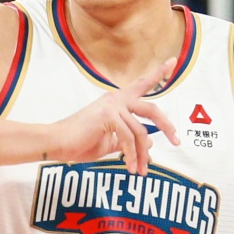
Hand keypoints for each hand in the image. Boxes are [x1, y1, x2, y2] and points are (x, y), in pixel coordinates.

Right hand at [47, 58, 179, 175]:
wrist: (56, 143)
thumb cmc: (79, 142)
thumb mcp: (108, 141)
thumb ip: (127, 140)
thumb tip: (150, 142)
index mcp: (117, 100)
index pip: (142, 84)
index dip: (158, 73)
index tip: (172, 62)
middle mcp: (117, 99)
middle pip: (152, 109)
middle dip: (167, 126)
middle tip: (178, 142)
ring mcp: (112, 106)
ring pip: (140, 132)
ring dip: (143, 154)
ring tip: (140, 172)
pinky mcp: (107, 117)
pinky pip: (128, 138)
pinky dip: (132, 156)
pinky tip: (130, 168)